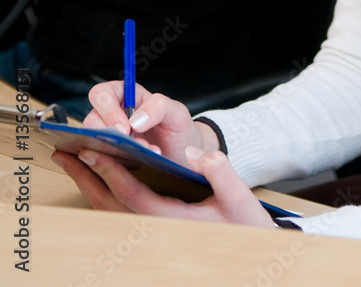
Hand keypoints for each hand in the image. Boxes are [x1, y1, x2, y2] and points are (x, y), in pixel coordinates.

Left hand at [53, 145, 272, 227]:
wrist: (249, 254)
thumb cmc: (245, 228)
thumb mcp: (240, 199)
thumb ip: (219, 172)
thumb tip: (195, 153)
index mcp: (174, 222)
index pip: (134, 197)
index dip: (113, 174)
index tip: (96, 152)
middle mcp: (157, 231)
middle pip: (111, 206)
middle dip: (87, 179)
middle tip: (66, 155)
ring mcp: (154, 234)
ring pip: (111, 212)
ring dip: (90, 186)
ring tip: (74, 163)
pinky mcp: (155, 231)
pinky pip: (120, 213)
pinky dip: (104, 194)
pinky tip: (98, 178)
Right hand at [82, 80, 217, 163]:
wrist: (185, 158)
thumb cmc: (179, 130)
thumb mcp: (177, 113)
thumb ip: (159, 106)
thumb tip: (135, 120)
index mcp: (126, 96)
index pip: (101, 94)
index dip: (107, 110)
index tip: (125, 128)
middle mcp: (114, 116)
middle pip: (91, 120)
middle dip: (110, 134)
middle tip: (133, 144)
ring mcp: (110, 139)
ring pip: (94, 143)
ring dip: (115, 151)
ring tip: (143, 154)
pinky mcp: (111, 160)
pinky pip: (100, 162)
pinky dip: (115, 166)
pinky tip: (136, 165)